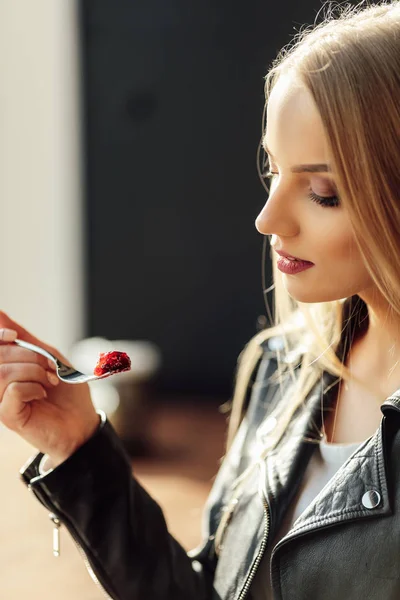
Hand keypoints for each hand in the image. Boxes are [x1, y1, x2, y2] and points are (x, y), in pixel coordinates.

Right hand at [0, 311, 99, 466]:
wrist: (81, 420)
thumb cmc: (64, 389)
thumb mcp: (47, 355)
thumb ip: (23, 338)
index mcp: (5, 367)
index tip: (14, 336)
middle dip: (29, 355)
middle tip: (50, 367)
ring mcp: (0, 401)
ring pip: (3, 372)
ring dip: (33, 371)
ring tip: (49, 380)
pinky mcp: (8, 416)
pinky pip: (12, 390)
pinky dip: (32, 386)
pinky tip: (42, 393)